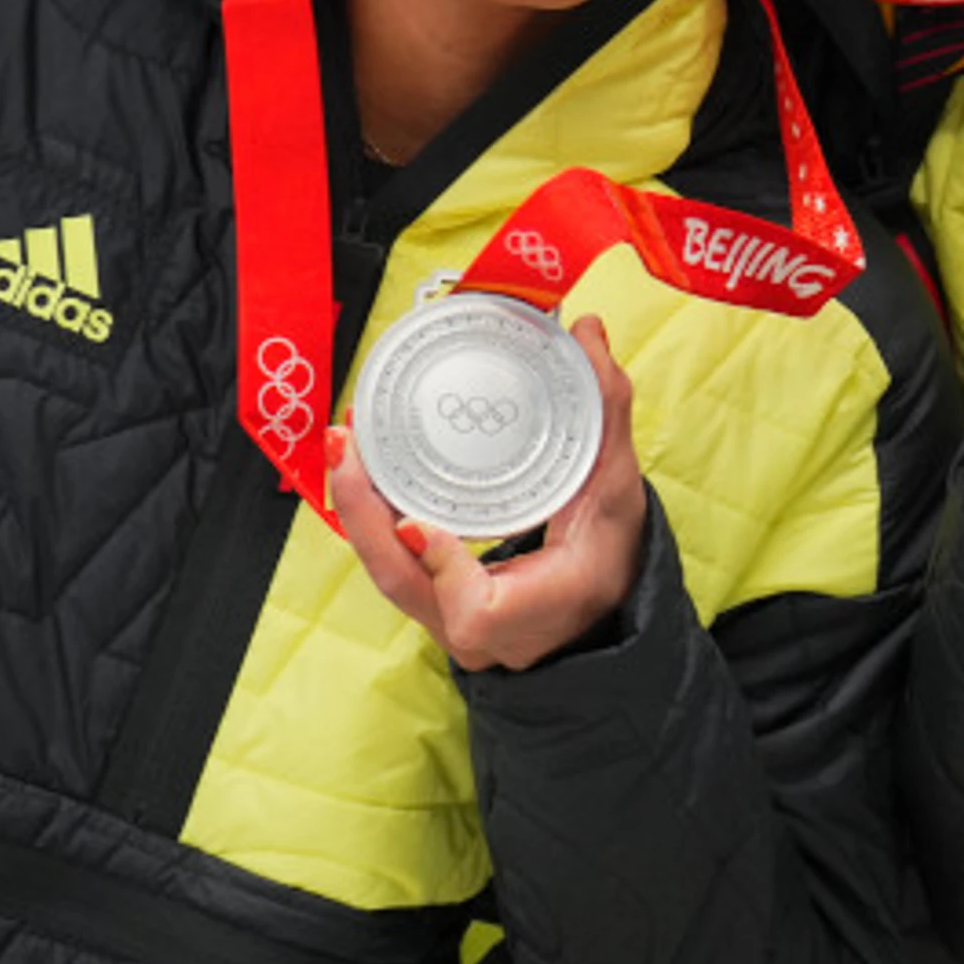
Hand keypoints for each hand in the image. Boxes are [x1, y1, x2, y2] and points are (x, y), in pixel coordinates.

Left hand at [330, 315, 649, 669]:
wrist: (599, 605)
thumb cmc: (612, 557)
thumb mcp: (618, 486)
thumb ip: (606, 411)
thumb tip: (587, 333)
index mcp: (538, 609)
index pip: (476, 609)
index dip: (443, 567)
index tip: (416, 524)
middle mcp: (484, 631)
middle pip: (403, 582)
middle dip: (364, 513)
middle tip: (348, 444)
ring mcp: (450, 623)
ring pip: (388, 574)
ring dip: (357, 508)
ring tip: (345, 445)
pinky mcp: (431, 604)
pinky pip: (390, 565)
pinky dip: (369, 519)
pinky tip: (357, 472)